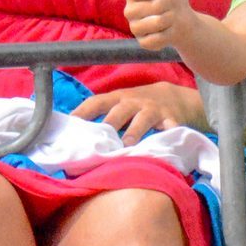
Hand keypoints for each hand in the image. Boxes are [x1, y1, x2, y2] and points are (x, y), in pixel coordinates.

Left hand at [70, 83, 201, 140]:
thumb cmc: (138, 106)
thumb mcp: (120, 105)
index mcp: (117, 98)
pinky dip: (167, 135)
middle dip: (108, 124)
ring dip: (133, 133)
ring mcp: (153, 110)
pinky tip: (163, 146)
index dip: (82, 112)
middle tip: (98, 142)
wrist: (176, 97)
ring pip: (142, 120)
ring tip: (126, 147)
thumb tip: (73, 138)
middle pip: (119, 111)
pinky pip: (170, 128)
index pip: (96, 102)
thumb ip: (102, 117)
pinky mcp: (171, 120)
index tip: (69, 125)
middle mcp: (133, 102)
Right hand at [125, 0, 192, 54]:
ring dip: (170, 20)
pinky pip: (157, 39)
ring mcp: (135, 28)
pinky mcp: (143, 43)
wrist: (183, 19)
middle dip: (169, 6)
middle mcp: (129, 11)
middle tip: (168, 6)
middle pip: (155, 7)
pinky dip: (168, 34)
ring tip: (168, 18)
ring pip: (156, 23)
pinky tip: (168, 31)